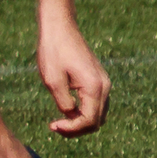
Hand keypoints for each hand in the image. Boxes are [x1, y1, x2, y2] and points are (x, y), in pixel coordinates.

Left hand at [34, 13, 110, 136]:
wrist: (60, 28)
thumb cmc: (53, 52)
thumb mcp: (53, 82)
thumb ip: (64, 104)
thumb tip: (71, 117)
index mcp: (94, 86)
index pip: (89, 121)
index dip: (71, 129)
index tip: (52, 125)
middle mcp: (104, 85)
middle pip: (97, 121)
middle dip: (77, 129)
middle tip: (55, 126)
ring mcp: (103, 81)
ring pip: (98, 114)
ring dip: (81, 122)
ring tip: (60, 121)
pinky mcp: (98, 78)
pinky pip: (97, 104)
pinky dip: (84, 112)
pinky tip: (68, 109)